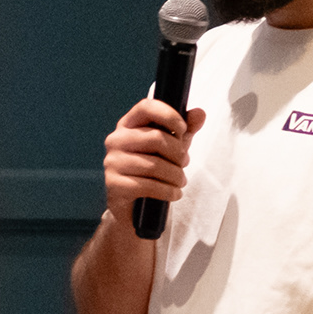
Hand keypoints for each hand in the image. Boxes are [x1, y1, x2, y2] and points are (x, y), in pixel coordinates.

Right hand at [101, 98, 206, 223]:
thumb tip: (200, 113)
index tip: (183, 129)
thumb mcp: (171, 148)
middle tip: (183, 163)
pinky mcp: (114, 184)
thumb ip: (185, 130)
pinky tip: (174, 193)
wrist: (133, 207)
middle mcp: (116, 140)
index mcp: (128, 125)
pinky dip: (168, 191)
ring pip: (154, 165)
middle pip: (156, 138)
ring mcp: (112, 162)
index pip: (146, 107)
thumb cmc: (152, 170)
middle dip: (178, 154)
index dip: (168, 115)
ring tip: (180, 181)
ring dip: (176, 176)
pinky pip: (148, 186)